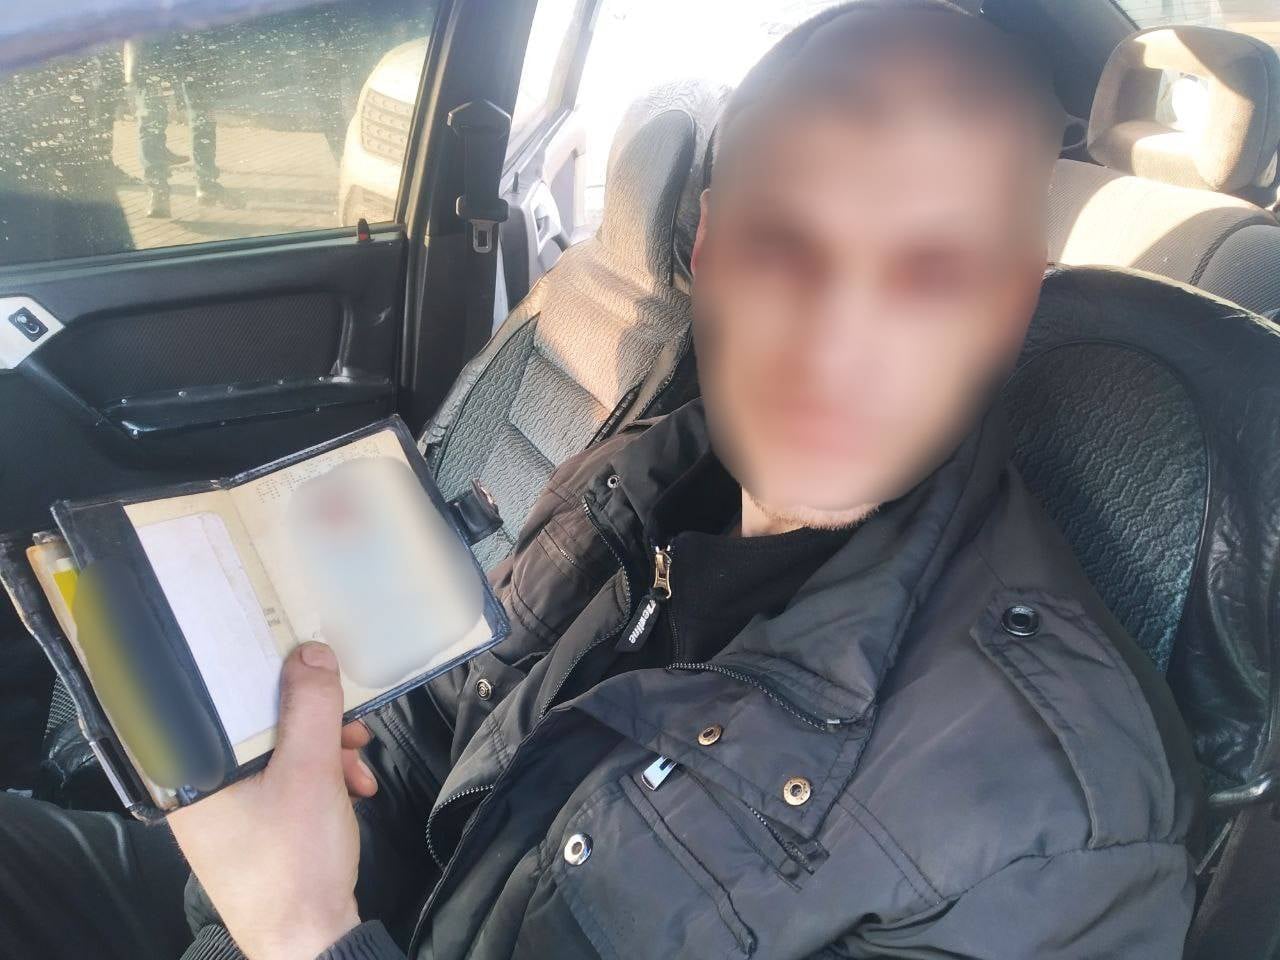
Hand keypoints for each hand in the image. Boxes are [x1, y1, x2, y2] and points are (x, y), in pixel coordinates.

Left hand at [169, 642, 377, 959]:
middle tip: (349, 724)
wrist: (309, 941)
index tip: (298, 658)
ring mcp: (227, 813)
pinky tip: (354, 789)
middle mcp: (201, 791)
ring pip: (278, 754)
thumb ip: (312, 708)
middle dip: (313, 722)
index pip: (219, 703)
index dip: (262, 676)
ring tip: (359, 768)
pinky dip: (322, 779)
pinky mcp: (253, 829)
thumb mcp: (311, 773)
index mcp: (193, 775)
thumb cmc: (296, 861)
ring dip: (326, 751)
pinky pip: (286, 783)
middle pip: (256, 728)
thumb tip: (310, 651)